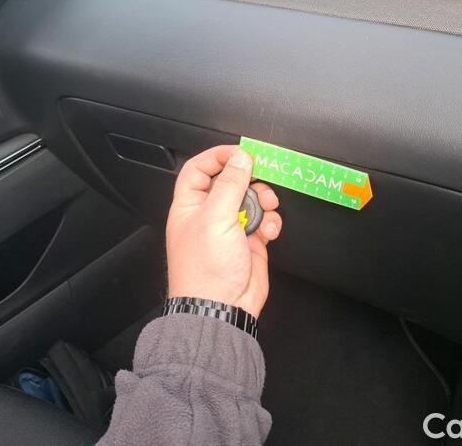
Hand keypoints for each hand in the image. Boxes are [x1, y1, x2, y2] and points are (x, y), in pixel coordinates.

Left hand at [166, 145, 281, 317]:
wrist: (222, 308)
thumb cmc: (205, 270)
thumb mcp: (215, 218)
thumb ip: (230, 184)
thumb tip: (241, 158)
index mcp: (190, 206)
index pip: (199, 169)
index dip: (218, 157)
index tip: (240, 153)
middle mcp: (209, 215)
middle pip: (232, 182)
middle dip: (249, 180)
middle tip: (261, 180)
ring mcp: (231, 228)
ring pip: (252, 200)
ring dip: (264, 201)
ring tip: (267, 209)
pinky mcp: (250, 242)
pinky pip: (265, 220)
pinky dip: (271, 222)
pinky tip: (269, 231)